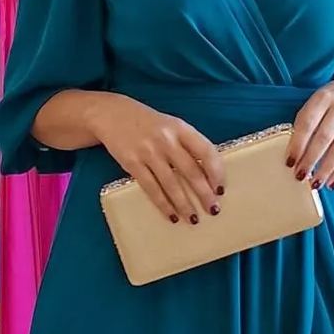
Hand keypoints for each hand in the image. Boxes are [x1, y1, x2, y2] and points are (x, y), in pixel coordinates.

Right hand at [89, 94, 225, 224]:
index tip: (221, 189)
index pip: (206, 151)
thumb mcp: (171, 126)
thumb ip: (187, 144)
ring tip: (193, 219)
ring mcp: (148, 152)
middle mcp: (166, 139)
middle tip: (213, 210)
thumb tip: (207, 175)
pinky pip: (151, 188)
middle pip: (191, 171)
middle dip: (204, 194)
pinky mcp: (132, 163)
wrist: (112, 114)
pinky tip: (171, 215)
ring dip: (184, 204)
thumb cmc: (148, 124)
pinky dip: (163, 204)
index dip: (216, 172)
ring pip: (171, 184)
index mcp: (180, 128)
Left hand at [286, 78, 333, 188]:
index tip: (289, 162)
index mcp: (324, 97)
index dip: (298, 144)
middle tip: (299, 176)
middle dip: (310, 159)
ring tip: (315, 184)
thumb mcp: (320, 101)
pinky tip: (332, 183)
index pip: (308, 122)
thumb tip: (293, 151)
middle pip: (324, 137)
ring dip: (326, 170)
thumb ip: (307, 120)